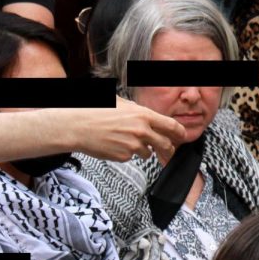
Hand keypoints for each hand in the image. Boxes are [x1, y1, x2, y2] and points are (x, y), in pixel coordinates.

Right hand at [65, 97, 186, 161]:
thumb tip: (149, 116)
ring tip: (126, 141)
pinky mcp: (124, 156)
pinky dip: (126, 153)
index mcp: (144, 115)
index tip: (181, 137)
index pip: (171, 126)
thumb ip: (138, 111)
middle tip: (167, 150)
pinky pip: (131, 157)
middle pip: (166, 144)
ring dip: (143, 150)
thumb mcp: (121, 103)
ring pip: (148, 153)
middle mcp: (142, 131)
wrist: (77, 126)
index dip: (179, 133)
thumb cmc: (96, 111)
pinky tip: (114, 144)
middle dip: (168, 149)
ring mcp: (133, 145)